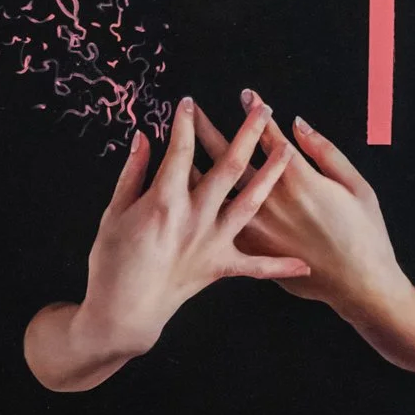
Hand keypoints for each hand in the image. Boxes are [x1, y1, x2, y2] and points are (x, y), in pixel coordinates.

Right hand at [84, 95, 311, 351]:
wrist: (123, 312)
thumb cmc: (111, 263)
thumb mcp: (112, 214)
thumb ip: (131, 174)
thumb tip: (143, 138)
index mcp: (164, 201)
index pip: (180, 151)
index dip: (185, 123)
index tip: (189, 102)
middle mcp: (195, 217)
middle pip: (228, 167)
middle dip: (247, 133)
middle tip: (262, 108)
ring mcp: (211, 242)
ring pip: (249, 202)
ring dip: (271, 175)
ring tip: (289, 151)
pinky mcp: (219, 267)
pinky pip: (255, 267)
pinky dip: (279, 266)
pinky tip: (303, 264)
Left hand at [194, 91, 414, 372]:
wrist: (358, 283)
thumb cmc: (365, 234)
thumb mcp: (357, 186)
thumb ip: (326, 152)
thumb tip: (299, 125)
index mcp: (298, 180)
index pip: (269, 137)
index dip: (255, 114)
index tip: (245, 96)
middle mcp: (270, 200)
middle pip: (230, 159)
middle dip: (208, 131)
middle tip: (190, 109)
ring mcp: (255, 226)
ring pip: (215, 191)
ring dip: (193, 164)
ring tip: (173, 145)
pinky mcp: (250, 250)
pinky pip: (215, 223)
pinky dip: (198, 206)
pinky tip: (180, 193)